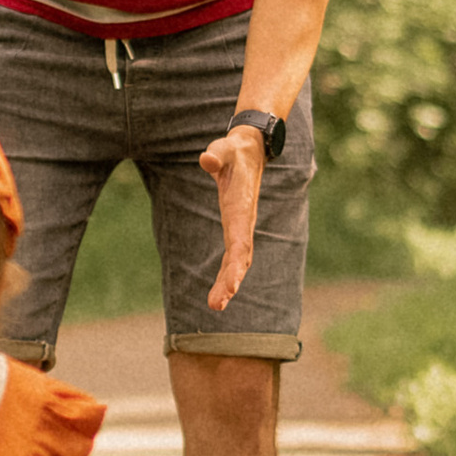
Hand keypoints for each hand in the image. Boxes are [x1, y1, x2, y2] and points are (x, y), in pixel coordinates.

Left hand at [199, 126, 265, 311]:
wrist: (249, 151)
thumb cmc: (233, 151)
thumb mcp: (224, 149)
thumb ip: (216, 155)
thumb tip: (206, 159)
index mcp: (241, 208)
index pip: (240, 241)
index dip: (236, 263)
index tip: (232, 284)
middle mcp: (244, 222)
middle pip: (240, 258)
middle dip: (230, 282)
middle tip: (216, 305)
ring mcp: (241, 227)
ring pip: (237, 261)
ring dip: (228, 284)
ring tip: (215, 306)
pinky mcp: (235, 229)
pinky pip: (232, 257)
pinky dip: (227, 274)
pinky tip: (220, 293)